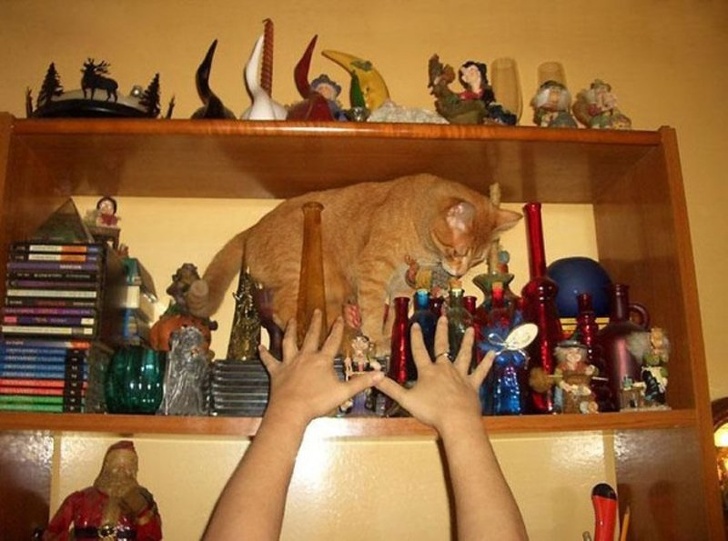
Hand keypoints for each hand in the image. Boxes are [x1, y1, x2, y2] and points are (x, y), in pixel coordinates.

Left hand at [259, 310, 382, 424]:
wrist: (292, 410)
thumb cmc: (317, 402)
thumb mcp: (344, 392)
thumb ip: (361, 382)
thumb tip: (381, 374)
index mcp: (322, 360)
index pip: (332, 341)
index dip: (337, 329)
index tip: (340, 318)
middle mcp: (306, 357)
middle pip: (311, 336)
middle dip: (315, 323)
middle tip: (316, 311)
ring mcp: (289, 363)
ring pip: (289, 342)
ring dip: (290, 330)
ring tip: (291, 320)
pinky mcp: (277, 372)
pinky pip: (269, 360)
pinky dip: (264, 353)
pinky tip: (260, 346)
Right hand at [375, 316, 493, 433]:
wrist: (456, 419)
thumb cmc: (431, 410)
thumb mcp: (405, 399)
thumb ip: (390, 388)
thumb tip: (374, 377)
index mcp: (428, 371)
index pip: (419, 351)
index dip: (416, 337)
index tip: (415, 324)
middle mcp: (444, 369)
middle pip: (442, 347)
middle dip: (442, 331)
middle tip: (444, 317)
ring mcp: (460, 376)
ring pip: (464, 355)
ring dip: (467, 342)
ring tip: (471, 329)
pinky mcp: (473, 385)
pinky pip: (481, 372)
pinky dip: (487, 363)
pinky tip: (493, 354)